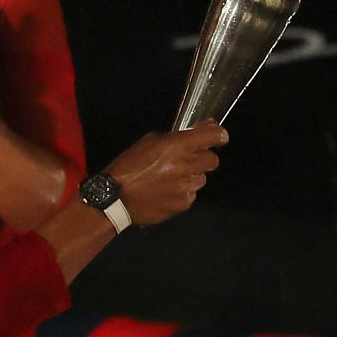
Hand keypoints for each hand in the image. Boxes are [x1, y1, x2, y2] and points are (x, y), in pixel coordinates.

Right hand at [105, 123, 228, 225]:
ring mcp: (187, 187)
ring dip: (192, 176)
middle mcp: (187, 166)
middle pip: (213, 160)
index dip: (219, 135)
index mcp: (178, 146)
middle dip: (204, 158)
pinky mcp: (183, 204)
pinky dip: (183, 191)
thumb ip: (174, 138)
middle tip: (189, 160)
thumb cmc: (130, 165)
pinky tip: (166, 192)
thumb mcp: (149, 142)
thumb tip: (195, 133)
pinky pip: (191, 194)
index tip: (220, 136)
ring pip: (201, 179)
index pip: (212, 136)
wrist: (116, 198)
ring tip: (171, 179)